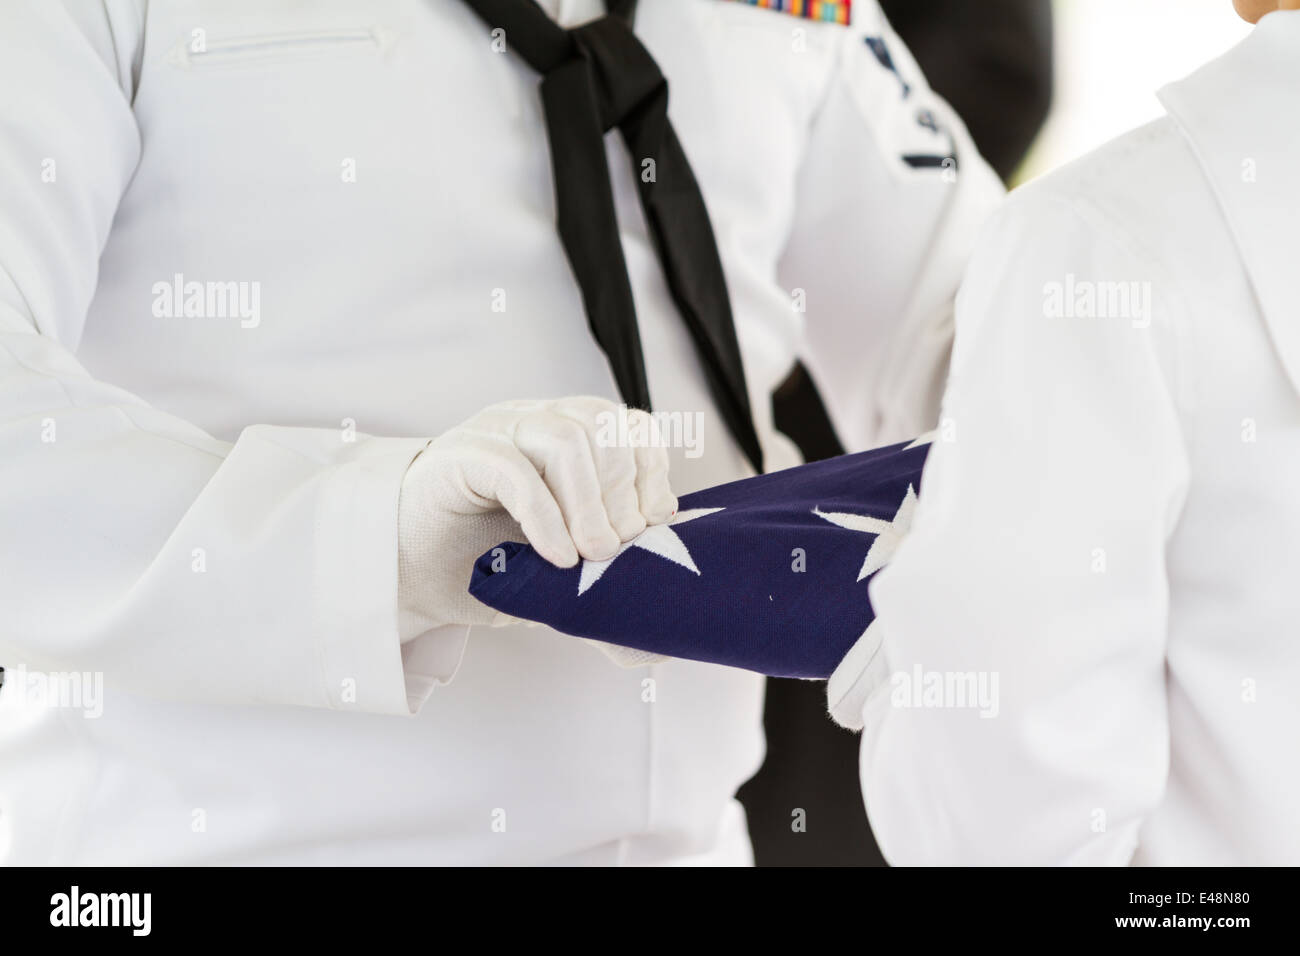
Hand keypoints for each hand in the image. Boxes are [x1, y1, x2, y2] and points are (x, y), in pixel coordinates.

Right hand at [397, 397, 676, 635]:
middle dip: (623, 491)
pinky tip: (557, 557)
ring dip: (591, 504)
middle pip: (602, 425)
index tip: (650, 522)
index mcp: (560, 434)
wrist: (404, 583)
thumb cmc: (482, 570)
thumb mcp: (560, 565)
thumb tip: (660, 576)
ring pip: (566, 438)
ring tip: (591, 555)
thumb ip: (605, 557)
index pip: (625, 423)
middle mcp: (529, 421)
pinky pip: (515, 469)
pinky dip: (547, 516)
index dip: (649, 469)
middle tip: (616, 550)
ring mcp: (492, 432)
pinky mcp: (458, 456)